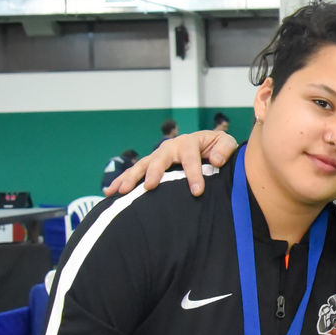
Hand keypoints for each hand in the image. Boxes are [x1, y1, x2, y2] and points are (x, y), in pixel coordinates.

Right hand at [110, 130, 238, 196]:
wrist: (208, 147)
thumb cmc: (218, 148)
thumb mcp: (225, 144)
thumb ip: (224, 150)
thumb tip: (215, 160)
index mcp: (189, 142)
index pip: (190, 157)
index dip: (193, 173)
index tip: (196, 191)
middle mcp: (170, 147)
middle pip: (159, 159)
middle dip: (154, 172)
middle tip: (150, 187)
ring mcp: (158, 156)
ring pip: (142, 165)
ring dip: (131, 177)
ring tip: (121, 191)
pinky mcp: (151, 166)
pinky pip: (135, 173)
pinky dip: (122, 181)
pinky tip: (110, 192)